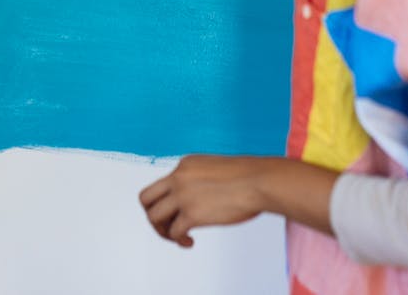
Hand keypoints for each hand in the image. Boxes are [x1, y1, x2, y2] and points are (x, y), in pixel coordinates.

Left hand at [139, 155, 271, 247]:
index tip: (182, 211)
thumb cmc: (250, 177)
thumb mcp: (217, 170)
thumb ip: (202, 181)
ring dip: (162, 231)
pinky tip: (190, 242)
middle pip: (146, 198)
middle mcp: (178, 177)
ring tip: (178, 237)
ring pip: (153, 217)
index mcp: (185, 164)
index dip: (169, 202)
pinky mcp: (191, 214)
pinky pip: (173, 232)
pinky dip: (178, 241)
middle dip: (153, 215)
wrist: (261, 181)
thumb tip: (199, 200)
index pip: (163, 184)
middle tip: (167, 226)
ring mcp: (183, 195)